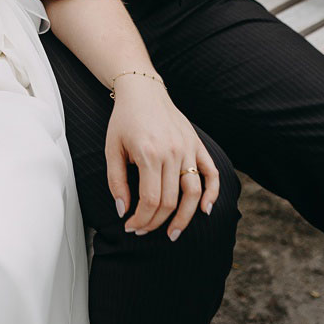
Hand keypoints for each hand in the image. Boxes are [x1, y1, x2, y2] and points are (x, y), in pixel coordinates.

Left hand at [104, 75, 219, 240]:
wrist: (142, 91)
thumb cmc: (123, 121)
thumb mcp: (111, 149)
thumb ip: (116, 181)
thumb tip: (122, 211)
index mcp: (149, 154)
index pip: (150, 200)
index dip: (141, 219)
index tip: (131, 227)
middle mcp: (172, 152)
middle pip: (171, 201)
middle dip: (155, 222)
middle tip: (143, 231)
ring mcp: (188, 148)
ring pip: (193, 193)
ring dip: (185, 218)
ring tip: (173, 233)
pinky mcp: (197, 144)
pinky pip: (211, 173)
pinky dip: (212, 193)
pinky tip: (204, 210)